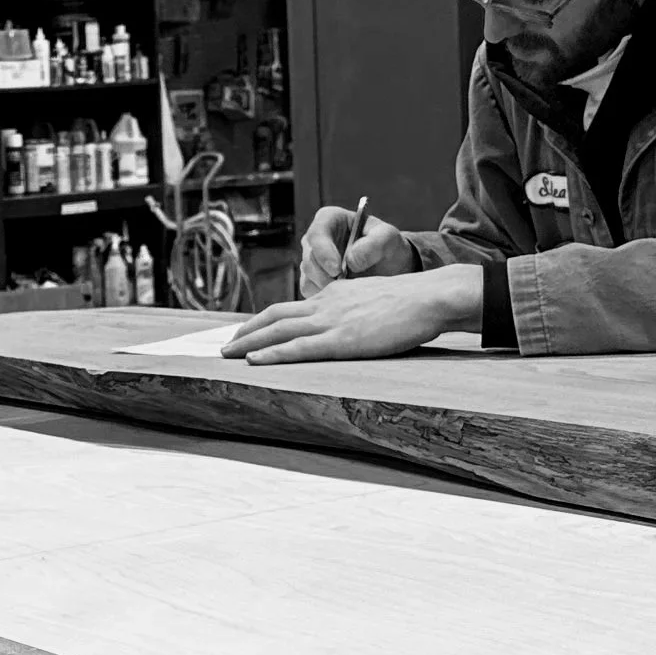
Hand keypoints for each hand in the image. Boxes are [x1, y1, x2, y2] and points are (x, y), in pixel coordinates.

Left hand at [224, 265, 483, 363]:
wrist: (429, 297)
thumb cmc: (410, 302)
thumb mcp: (373, 299)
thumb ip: (353, 309)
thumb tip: (346, 324)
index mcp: (334, 294)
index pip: (290, 307)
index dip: (264, 321)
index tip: (247, 332)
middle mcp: (326, 304)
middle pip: (275, 316)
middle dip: (247, 332)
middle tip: (226, 347)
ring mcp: (332, 321)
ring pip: (279, 331)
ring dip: (250, 343)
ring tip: (228, 355)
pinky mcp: (342, 339)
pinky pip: (299, 347)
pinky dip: (273, 354)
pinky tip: (255, 360)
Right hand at [297, 207, 411, 294]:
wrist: (389, 267)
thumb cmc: (387, 246)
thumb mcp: (388, 238)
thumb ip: (374, 244)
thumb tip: (351, 261)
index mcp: (329, 219)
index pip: (317, 234)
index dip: (323, 252)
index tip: (337, 269)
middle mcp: (315, 240)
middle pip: (309, 259)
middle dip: (325, 275)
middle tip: (345, 286)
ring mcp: (312, 261)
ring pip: (307, 278)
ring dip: (326, 288)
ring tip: (349, 291)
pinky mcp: (312, 281)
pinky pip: (310, 292)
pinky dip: (324, 298)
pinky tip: (343, 297)